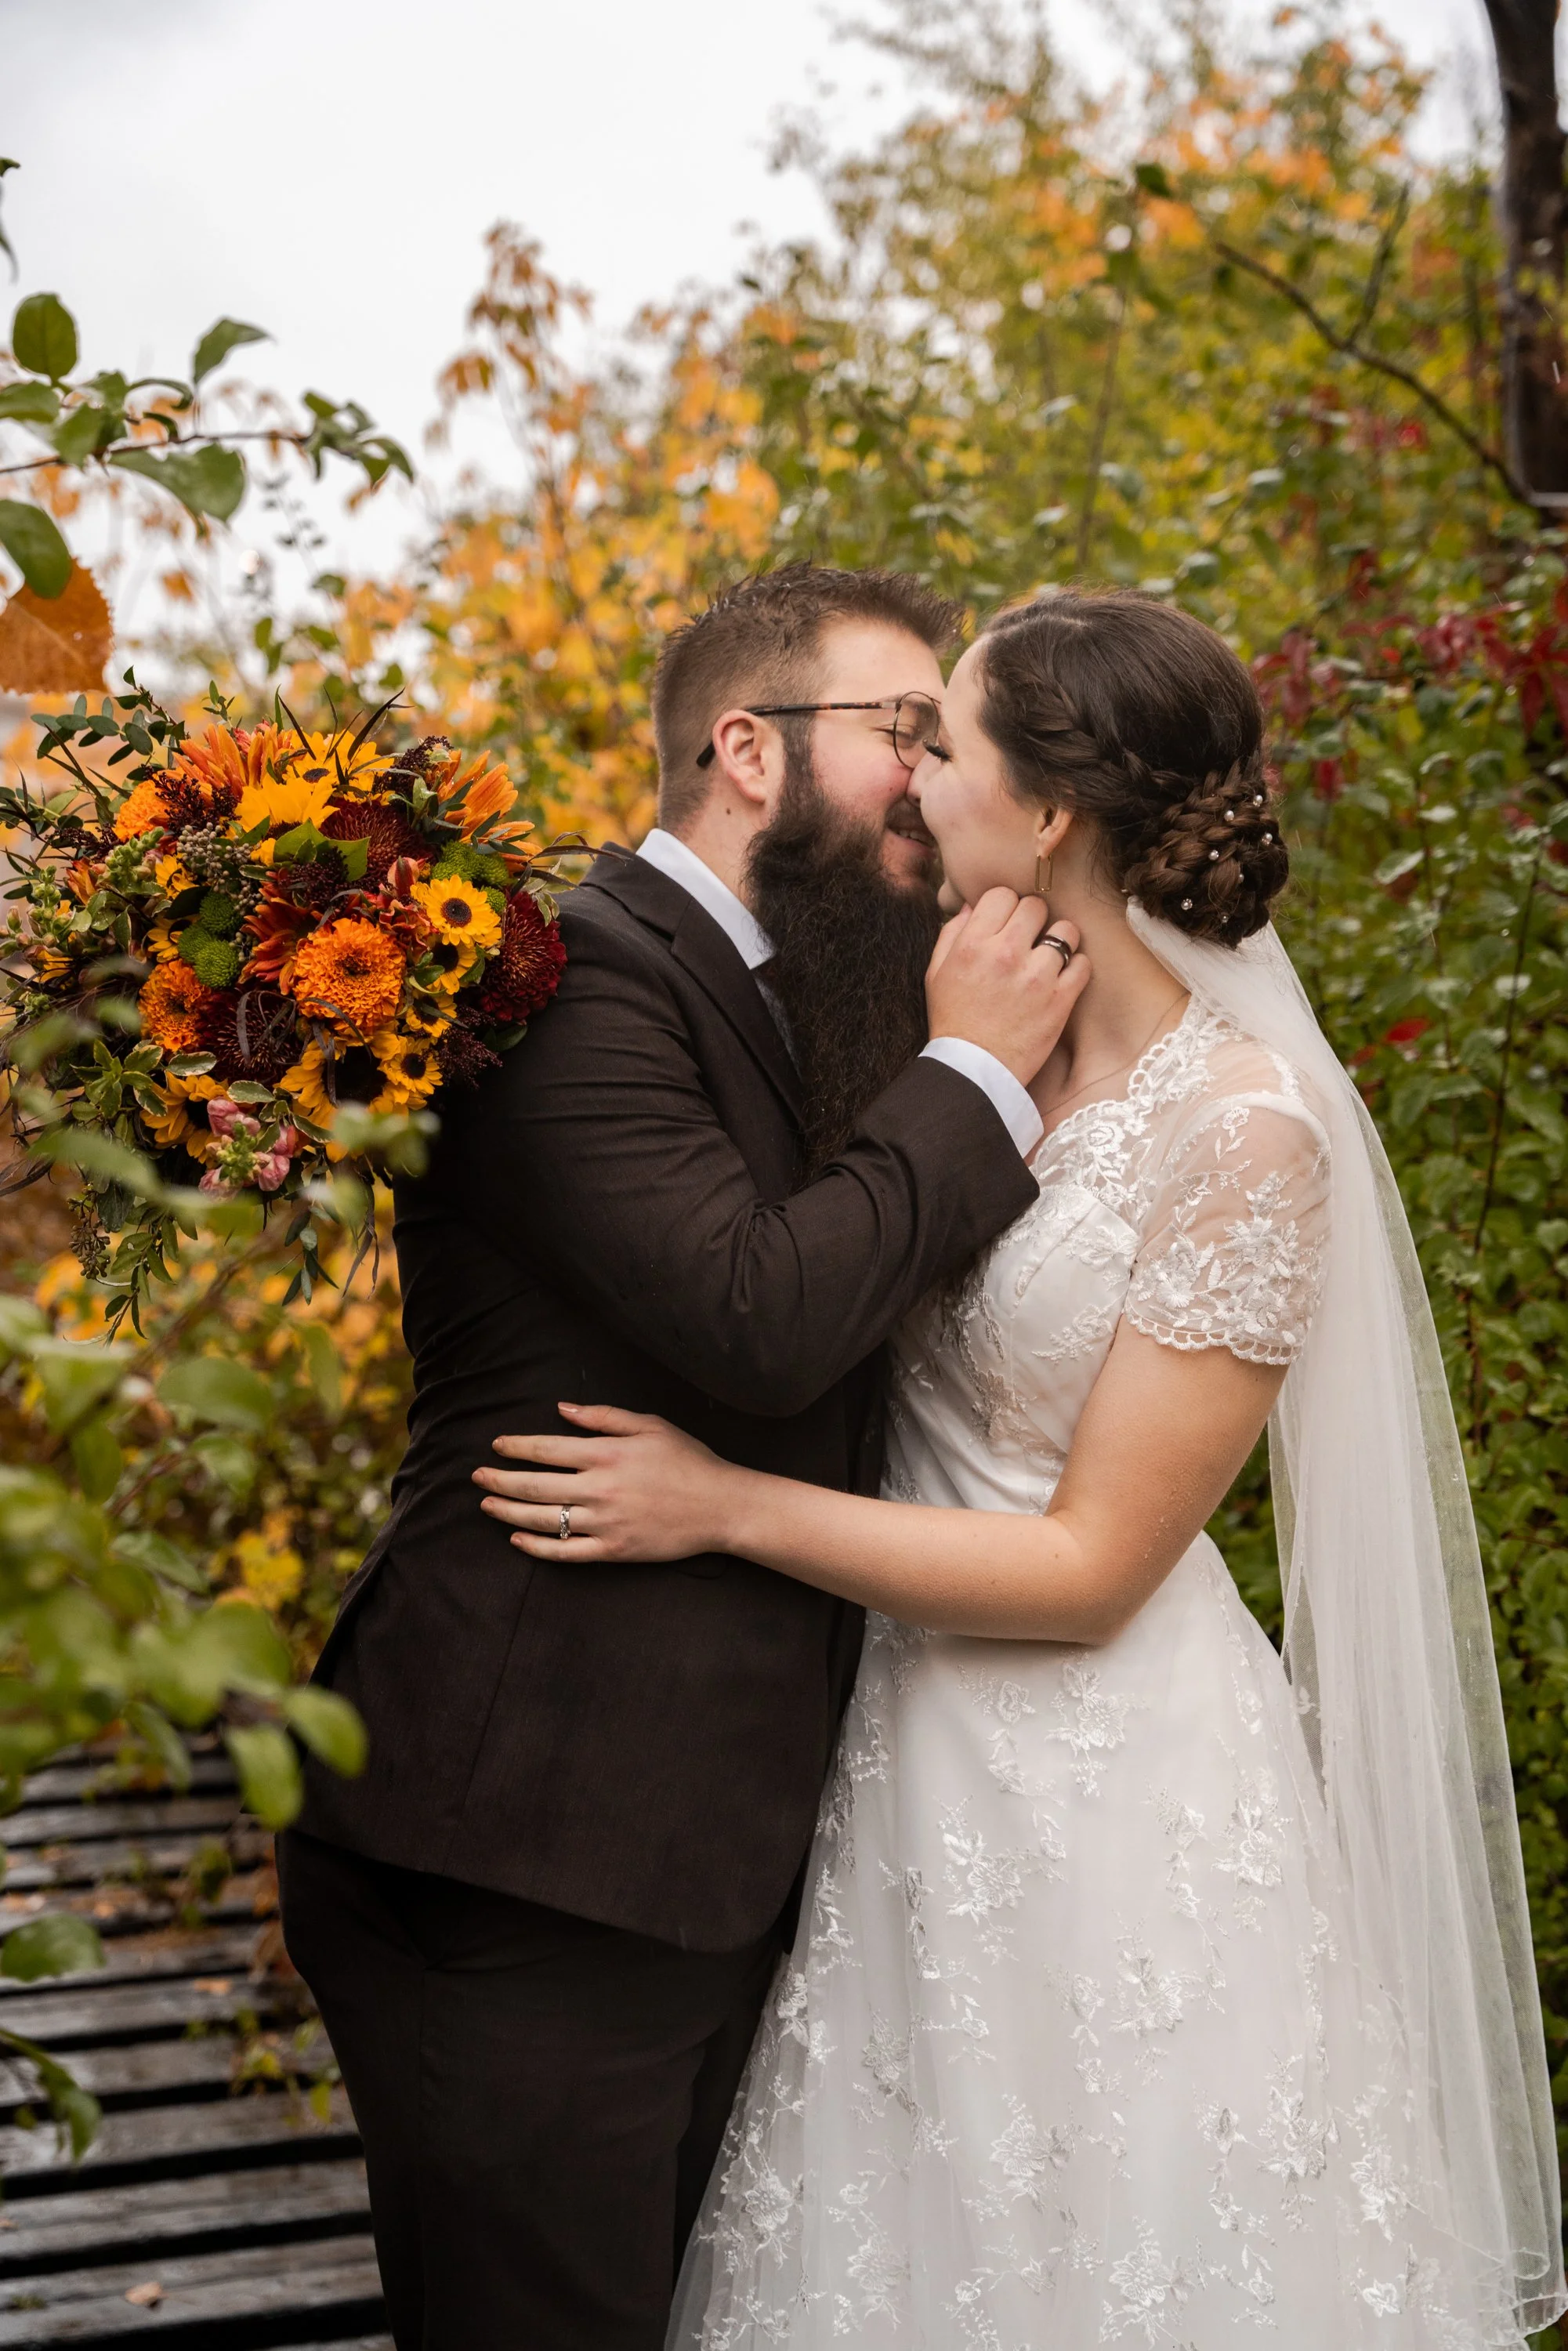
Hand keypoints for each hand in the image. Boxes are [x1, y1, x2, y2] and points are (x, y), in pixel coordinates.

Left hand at [472, 1404, 739, 1562]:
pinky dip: (537, 1547)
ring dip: (508, 1512)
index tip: (496, 1446)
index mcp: (608, 1454)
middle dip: (499, 1481)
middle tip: (477, 1478)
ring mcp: (606, 1522)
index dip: (516, 1447)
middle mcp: (601, 1488)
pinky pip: (566, 1552)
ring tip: (487, 1506)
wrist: (720, 1506)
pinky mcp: (613, 1550)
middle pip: (535, 1486)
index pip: (546, 1449)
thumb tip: (562, 1408)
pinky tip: (518, 1539)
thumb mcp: (650, 1425)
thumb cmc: (688, 1461)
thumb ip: (604, 1416)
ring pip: (543, 1520)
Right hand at [925, 885, 1088, 1087]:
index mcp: (971, 945)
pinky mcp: (1060, 1000)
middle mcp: (1004, 954)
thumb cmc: (954, 1021)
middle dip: (1033, 920)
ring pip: (1066, 931)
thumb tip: (975, 905)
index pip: (1002, 895)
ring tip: (1050, 957)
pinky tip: (1062, 979)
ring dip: (1060, 941)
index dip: (1006, 906)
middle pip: (1035, 906)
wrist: (974, 1071)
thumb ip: (952, 933)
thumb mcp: (936, 974)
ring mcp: (1035, 976)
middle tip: (1029, 939)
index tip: (1007, 923)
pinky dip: (1076, 968)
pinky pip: (1083, 964)